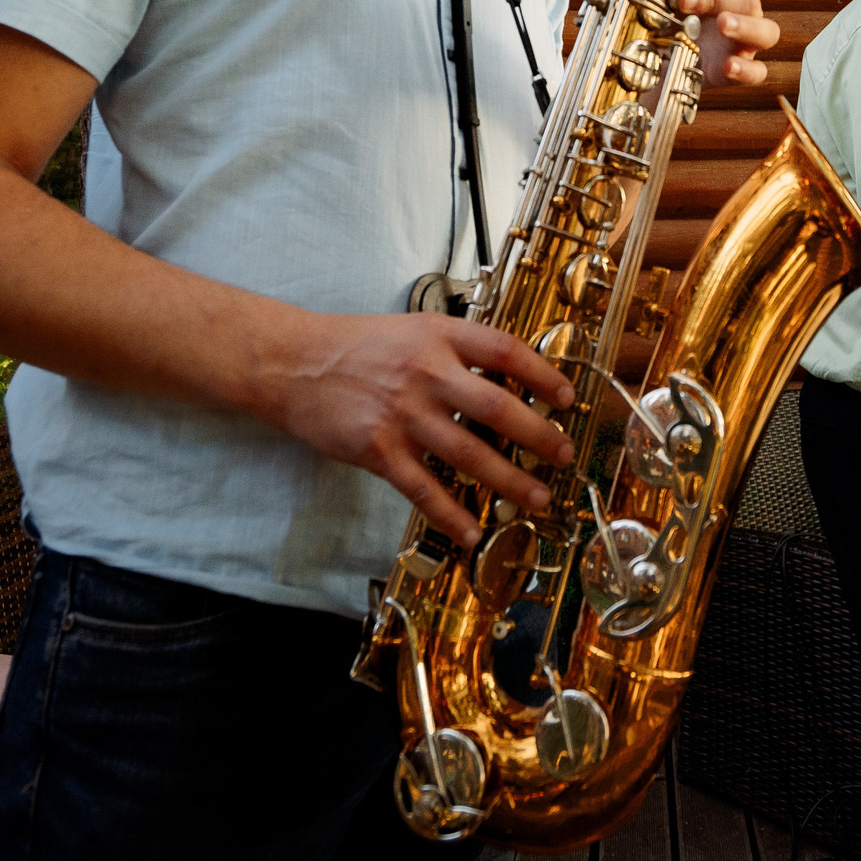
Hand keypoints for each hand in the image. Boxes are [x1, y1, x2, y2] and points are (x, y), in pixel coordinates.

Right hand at [262, 311, 577, 549]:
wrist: (293, 364)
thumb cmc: (356, 346)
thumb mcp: (414, 329)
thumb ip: (457, 351)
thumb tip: (508, 380)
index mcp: (439, 336)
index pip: (506, 352)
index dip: (543, 375)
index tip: (567, 398)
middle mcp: (427, 373)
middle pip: (499, 408)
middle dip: (539, 436)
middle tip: (563, 455)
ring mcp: (403, 414)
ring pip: (470, 454)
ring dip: (510, 480)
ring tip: (538, 497)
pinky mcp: (379, 450)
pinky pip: (424, 489)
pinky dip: (452, 514)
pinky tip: (473, 531)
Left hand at [681, 0, 781, 85]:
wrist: (667, 59)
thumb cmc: (675, 17)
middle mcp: (744, 11)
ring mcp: (747, 41)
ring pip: (767, 32)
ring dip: (744, 26)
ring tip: (722, 24)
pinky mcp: (741, 70)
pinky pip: (758, 72)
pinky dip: (746, 69)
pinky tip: (728, 66)